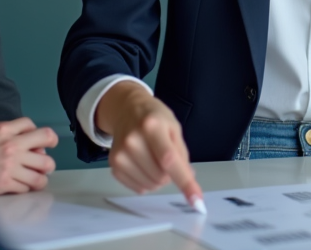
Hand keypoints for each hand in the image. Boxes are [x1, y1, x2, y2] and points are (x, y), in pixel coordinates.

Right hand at [0, 117, 57, 195]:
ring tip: (39, 177)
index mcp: (3, 130)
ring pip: (41, 169)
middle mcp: (11, 146)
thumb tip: (1, 126)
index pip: (32, 126)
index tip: (39, 142)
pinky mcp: (5, 184)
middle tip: (46, 161)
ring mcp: (9, 166)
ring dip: (42, 174)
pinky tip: (23, 187)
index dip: (37, 134)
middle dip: (48, 152)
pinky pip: (27, 186)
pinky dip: (27, 188)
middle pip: (46, 143)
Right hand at [97, 82, 203, 207]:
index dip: (184, 181)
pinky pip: (138, 188)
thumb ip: (181, 153)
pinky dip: (146, 182)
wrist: (126, 110)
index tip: (196, 200)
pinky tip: (144, 165)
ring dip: (158, 179)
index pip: (169, 159)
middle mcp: (132, 140)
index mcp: (152, 126)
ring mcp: (120, 154)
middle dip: (170, 174)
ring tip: (154, 159)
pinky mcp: (113, 165)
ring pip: (150, 185)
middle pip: (161, 176)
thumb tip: (188, 178)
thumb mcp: (173, 127)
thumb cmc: (154, 118)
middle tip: (166, 158)